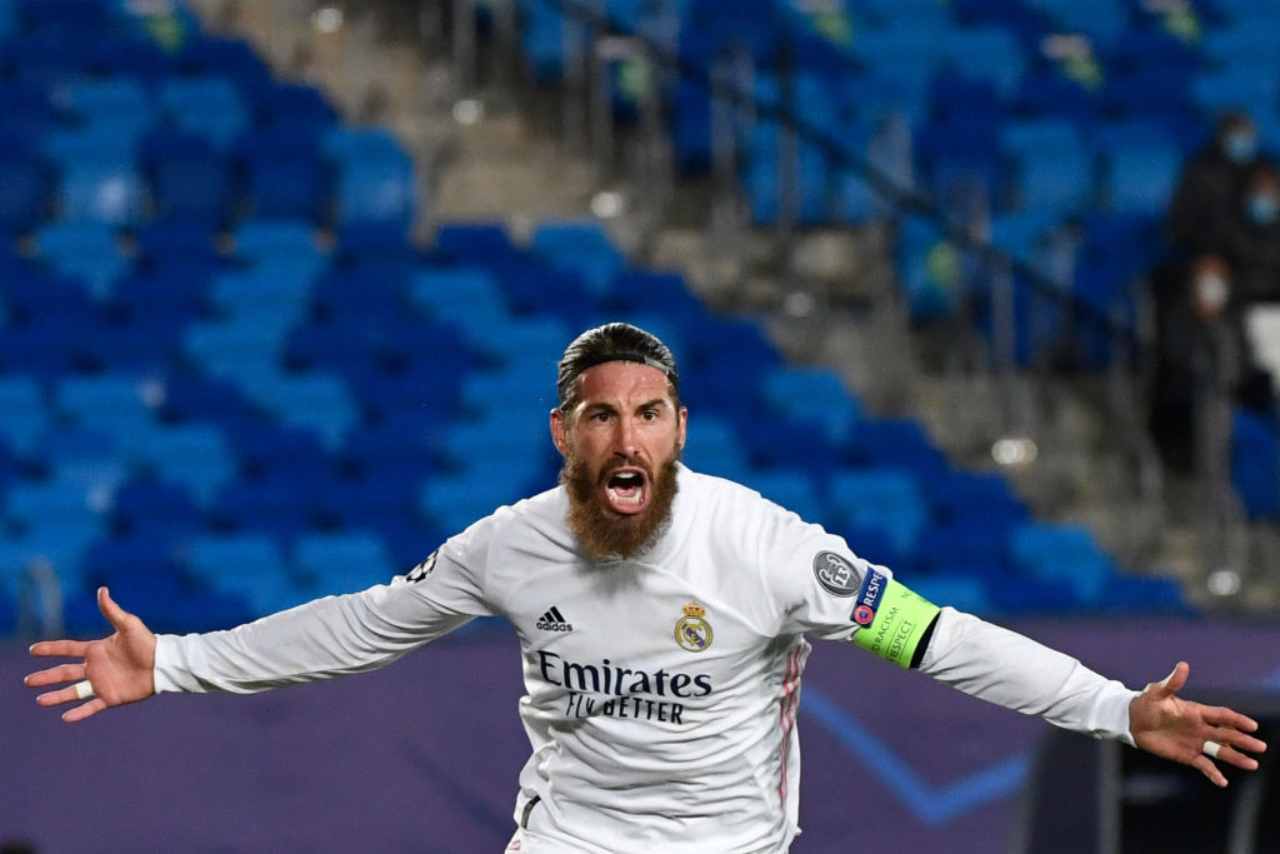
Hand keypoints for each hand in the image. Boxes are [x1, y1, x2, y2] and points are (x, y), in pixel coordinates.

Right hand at [24, 587, 156, 722]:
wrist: (163, 663)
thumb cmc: (147, 642)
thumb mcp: (128, 625)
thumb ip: (112, 610)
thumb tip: (102, 590)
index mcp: (96, 650)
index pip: (68, 649)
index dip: (51, 649)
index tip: (32, 649)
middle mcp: (96, 667)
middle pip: (65, 672)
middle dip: (46, 677)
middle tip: (28, 681)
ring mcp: (102, 683)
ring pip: (73, 692)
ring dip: (56, 697)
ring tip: (39, 701)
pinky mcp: (111, 697)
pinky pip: (91, 707)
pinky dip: (78, 713)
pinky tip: (64, 718)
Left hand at [1129, 661, 1266, 786]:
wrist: (1132, 721)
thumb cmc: (1146, 703)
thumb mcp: (1158, 692)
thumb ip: (1173, 682)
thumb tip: (1183, 665)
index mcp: (1196, 712)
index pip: (1222, 716)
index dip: (1237, 720)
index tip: (1252, 726)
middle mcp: (1200, 728)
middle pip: (1226, 735)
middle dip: (1244, 740)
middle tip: (1261, 747)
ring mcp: (1195, 743)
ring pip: (1220, 751)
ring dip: (1236, 757)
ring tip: (1253, 765)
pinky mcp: (1187, 755)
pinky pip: (1204, 765)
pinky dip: (1213, 774)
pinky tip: (1223, 782)